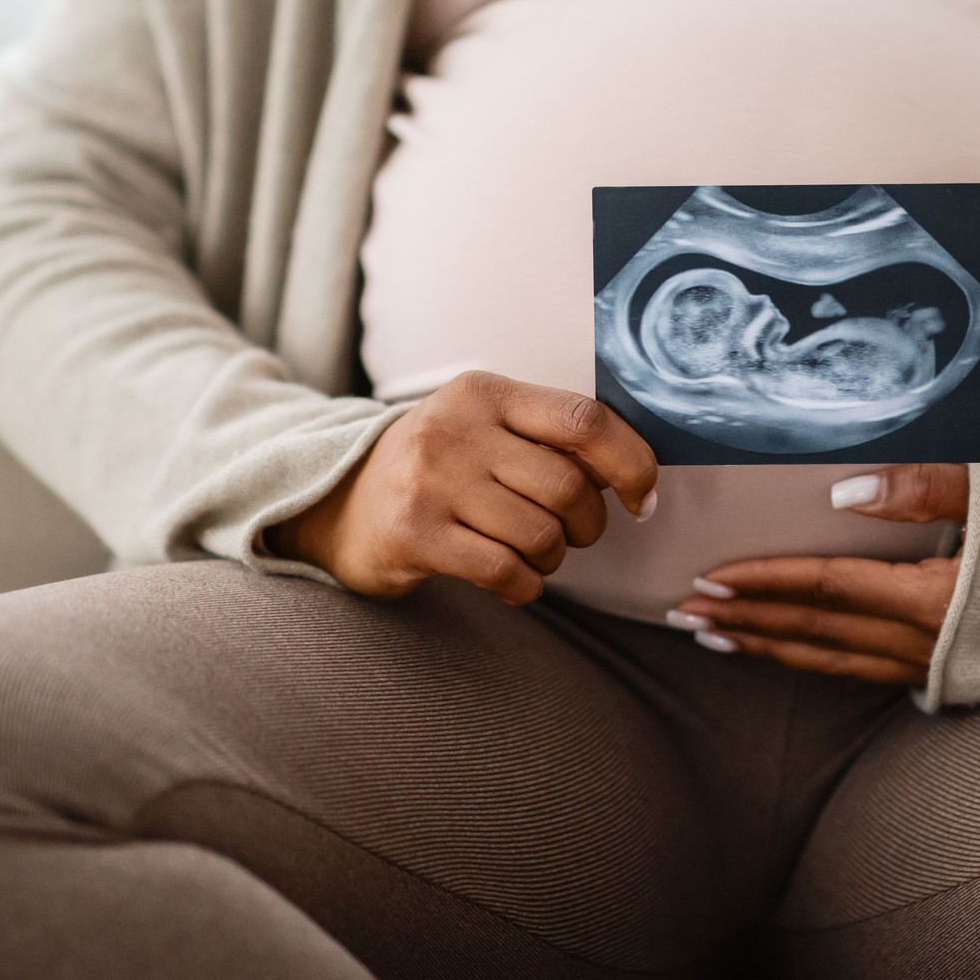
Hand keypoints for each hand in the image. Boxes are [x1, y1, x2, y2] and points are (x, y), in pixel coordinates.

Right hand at [267, 371, 658, 603]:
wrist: (337, 502)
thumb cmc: (440, 468)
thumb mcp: (487, 429)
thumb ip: (552, 439)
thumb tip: (635, 478)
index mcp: (486, 393)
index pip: (585, 420)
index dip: (631, 462)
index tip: (641, 496)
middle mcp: (456, 429)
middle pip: (569, 487)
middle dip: (589, 524)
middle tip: (574, 534)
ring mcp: (430, 481)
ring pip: (541, 535)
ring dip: (553, 558)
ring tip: (533, 554)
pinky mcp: (413, 534)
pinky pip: (505, 572)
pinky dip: (525, 586)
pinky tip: (512, 580)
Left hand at [666, 464, 969, 685]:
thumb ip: (925, 488)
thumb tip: (845, 490)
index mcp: (931, 598)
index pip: (827, 586)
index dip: (765, 581)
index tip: (709, 578)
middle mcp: (922, 642)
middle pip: (814, 629)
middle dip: (744, 620)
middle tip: (684, 613)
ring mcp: (930, 663)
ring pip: (829, 659)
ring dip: (765, 646)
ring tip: (711, 638)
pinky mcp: (940, 671)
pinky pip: (855, 670)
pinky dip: (807, 660)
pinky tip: (778, 651)